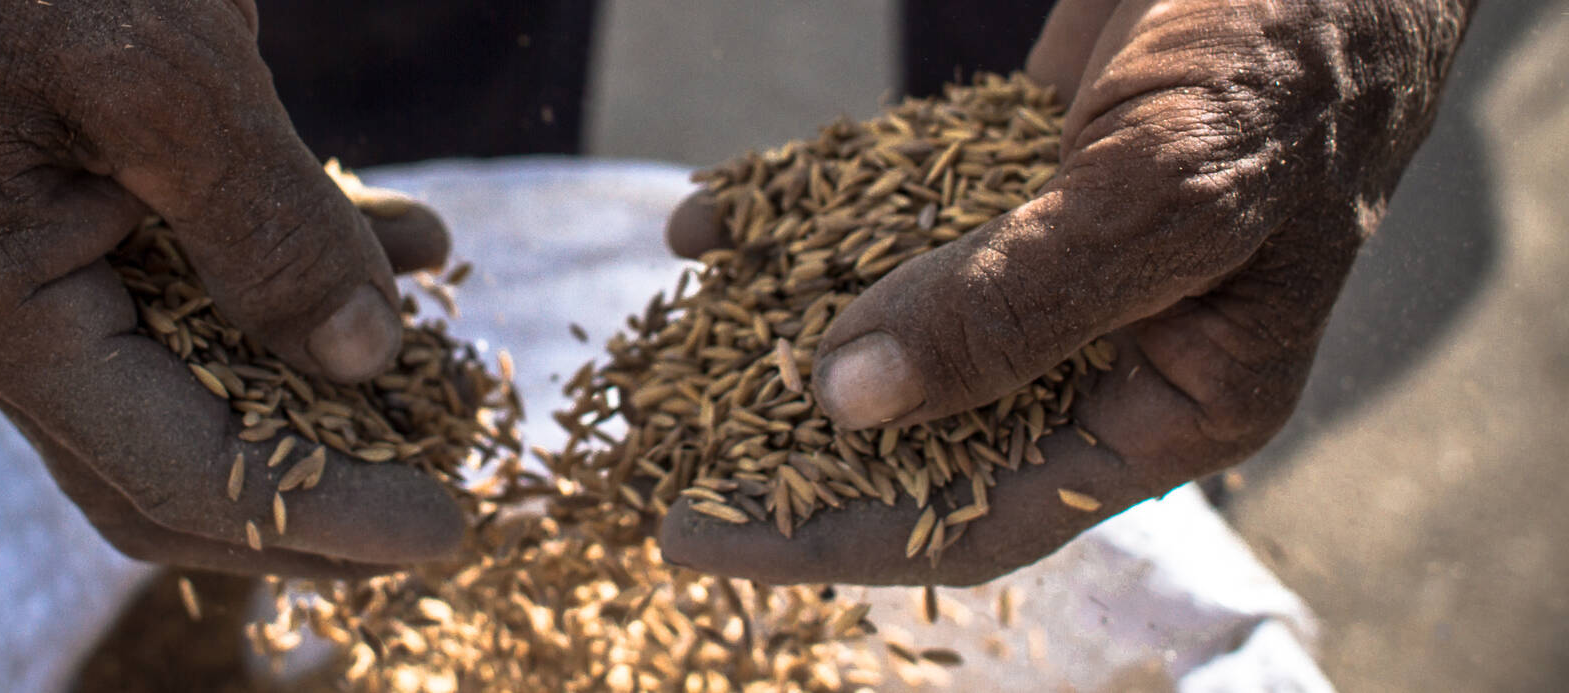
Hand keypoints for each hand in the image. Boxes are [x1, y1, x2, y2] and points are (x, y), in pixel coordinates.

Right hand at [0, 0, 462, 574]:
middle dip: (320, 494)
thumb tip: (364, 358)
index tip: (449, 529)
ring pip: (202, 379)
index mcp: (0, 311)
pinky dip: (306, 278)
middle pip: (180, 469)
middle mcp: (7, 319)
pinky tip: (411, 245)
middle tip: (446, 494)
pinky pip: (202, 285)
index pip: (186, 474)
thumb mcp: (166, 79)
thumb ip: (270, 228)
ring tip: (448, 366)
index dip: (327, 517)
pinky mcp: (76, 214)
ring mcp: (36, 269)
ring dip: (328, 382)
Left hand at [658, 0, 1473, 584]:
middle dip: (785, 443)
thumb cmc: (1286, 62)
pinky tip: (715, 219)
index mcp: (1173, 401)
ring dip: (777, 327)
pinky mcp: (1015, 177)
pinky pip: (886, 218)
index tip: (697, 535)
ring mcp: (1057, 260)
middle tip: (658, 448)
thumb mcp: (1158, 195)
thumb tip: (851, 403)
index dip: (831, 535)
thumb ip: (1013, 307)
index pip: (979, 513)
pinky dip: (802, 218)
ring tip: (665, 338)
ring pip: (891, 323)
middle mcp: (1108, 348)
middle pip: (921, 433)